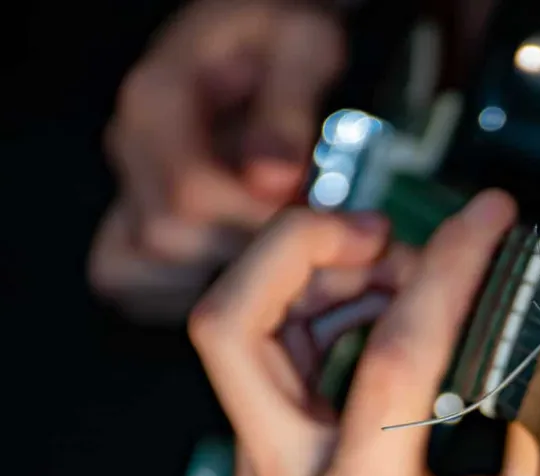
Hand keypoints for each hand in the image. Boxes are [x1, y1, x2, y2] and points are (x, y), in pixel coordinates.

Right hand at [90, 0, 344, 322]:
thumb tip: (275, 182)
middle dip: (250, 256)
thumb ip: (288, 111)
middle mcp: (129, 148)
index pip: (189, 196)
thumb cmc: (284, 34)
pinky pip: (133, 283)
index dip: (262, 226)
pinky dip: (185, 293)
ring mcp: (126, 185)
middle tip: (320, 248)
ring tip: (286, 262)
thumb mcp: (305, 47)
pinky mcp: (134, 217)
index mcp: (157, 100)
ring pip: (131, 272)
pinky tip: (250, 276)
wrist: (261, 33)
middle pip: (164, 242)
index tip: (329, 227)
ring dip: (214, 282)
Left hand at [188, 191, 539, 475]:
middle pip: (235, 328)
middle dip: (300, 248)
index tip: (492, 217)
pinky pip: (274, 374)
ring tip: (406, 275)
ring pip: (244, 342)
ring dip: (316, 284)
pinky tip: (389, 324)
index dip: (450, 267)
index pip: (391, 353)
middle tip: (386, 231)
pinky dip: (321, 325)